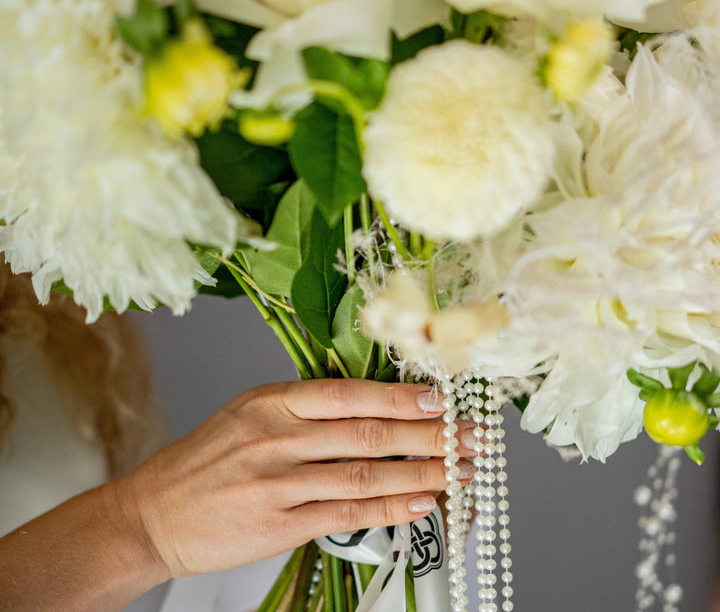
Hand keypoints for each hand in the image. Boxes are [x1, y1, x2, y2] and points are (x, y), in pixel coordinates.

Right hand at [116, 378, 478, 578]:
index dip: (399, 397)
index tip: (439, 399)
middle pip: (367, 433)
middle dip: (428, 434)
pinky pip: (348, 512)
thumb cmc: (206, 460)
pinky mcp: (280, 524)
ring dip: (422, 472)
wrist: (155, 512)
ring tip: (461, 470)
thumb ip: (305, 409)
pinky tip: (423, 502)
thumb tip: (374, 407)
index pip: (348, 394)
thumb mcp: (249, 414)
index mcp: (271, 401)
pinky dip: (391, 506)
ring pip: (365, 474)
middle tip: (469, 435)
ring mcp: (278, 482)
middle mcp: (277, 437)